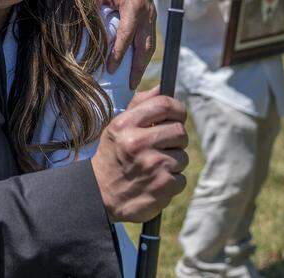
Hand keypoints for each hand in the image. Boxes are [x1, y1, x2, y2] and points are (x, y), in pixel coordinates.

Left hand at [87, 0, 156, 89]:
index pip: (127, 35)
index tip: (110, 68)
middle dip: (138, 67)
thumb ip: (92, 7)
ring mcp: (150, 14)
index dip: (118, 53)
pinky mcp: (150, 15)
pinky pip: (149, 37)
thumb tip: (86, 31)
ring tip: (134, 80)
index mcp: (133, 5)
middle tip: (131, 85)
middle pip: (145, 45)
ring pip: (150, 43)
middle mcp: (146, 12)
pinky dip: (143, 52)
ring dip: (143, 63)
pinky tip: (136, 63)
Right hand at [91, 87, 188, 221]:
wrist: (100, 196)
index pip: (163, 105)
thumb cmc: (112, 156)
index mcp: (126, 125)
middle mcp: (138, 143)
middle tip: (164, 145)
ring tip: (154, 167)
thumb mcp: (117, 128)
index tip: (178, 115)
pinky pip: (181, 178)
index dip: (177, 108)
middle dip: (176, 139)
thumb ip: (139, 106)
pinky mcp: (162, 186)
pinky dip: (171, 182)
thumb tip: (162, 88)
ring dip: (173, 162)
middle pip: (179, 131)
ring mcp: (152, 165)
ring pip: (183, 156)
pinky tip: (154, 182)